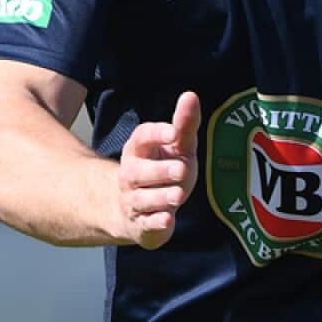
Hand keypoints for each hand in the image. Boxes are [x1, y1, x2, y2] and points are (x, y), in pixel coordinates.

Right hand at [116, 92, 200, 249]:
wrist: (136, 211)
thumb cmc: (162, 171)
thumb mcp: (177, 147)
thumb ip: (184, 124)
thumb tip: (190, 95)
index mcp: (139, 151)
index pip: (141, 138)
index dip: (156, 134)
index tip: (173, 132)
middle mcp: (131, 175)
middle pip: (137, 172)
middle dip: (158, 171)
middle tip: (180, 168)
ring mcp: (134, 202)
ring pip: (142, 200)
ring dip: (160, 197)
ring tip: (178, 195)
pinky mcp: (142, 226)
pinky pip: (146, 225)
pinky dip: (156, 224)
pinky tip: (167, 220)